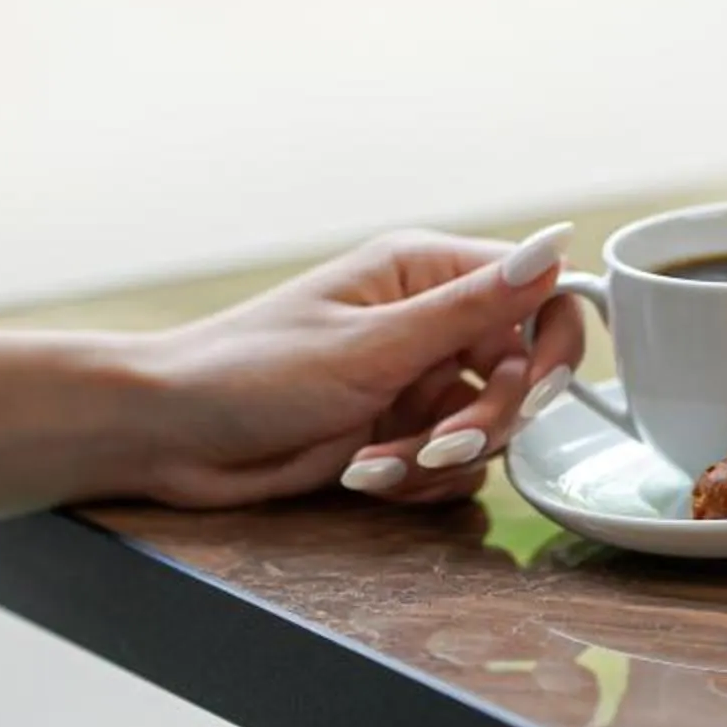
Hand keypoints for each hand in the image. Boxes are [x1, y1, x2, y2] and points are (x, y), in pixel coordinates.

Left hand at [135, 225, 584, 507]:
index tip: (531, 393)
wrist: (169, 437)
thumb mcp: (371, 345)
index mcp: (426, 271)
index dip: (551, 348)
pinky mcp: (395, 432)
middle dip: (487, 422)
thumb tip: (558, 246)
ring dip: (441, 459)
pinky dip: (415, 481)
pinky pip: (450, 467)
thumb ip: (473, 306)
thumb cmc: (250, 371)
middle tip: (436, 445)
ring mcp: (413, 379)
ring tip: (374, 462)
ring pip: (489, 429)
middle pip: (521, 374)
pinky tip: (361, 473)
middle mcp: (428, 320)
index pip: (539, 295)